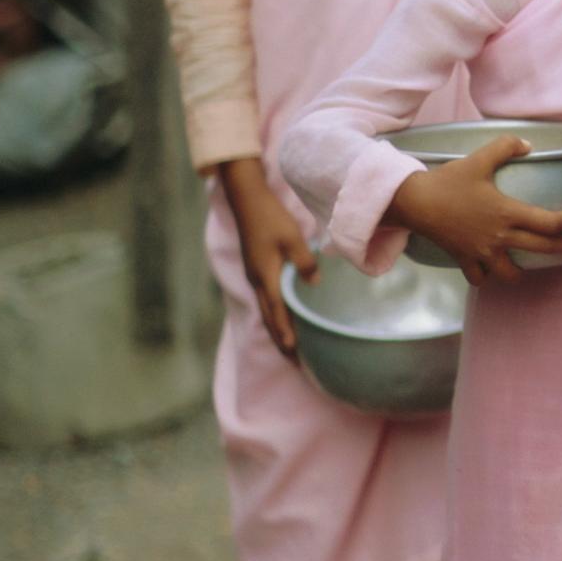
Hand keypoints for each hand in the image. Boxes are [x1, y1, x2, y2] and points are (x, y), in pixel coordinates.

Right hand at [219, 159, 315, 356]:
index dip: (285, 333)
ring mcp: (254, 274)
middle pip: (268, 317)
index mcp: (264, 277)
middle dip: (280, 338)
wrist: (247, 200)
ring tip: (288, 345)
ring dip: (276, 327)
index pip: (276, 313)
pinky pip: (265, 298)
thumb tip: (314, 285)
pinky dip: (273, 313)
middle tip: (293, 359)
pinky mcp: (255, 268)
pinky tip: (282, 315)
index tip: (294, 353)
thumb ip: (304, 263)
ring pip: (265, 308)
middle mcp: (256, 280)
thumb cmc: (271, 218)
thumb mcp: (293, 238)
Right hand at [387, 134, 561, 285]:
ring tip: (528, 261)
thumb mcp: (479, 159)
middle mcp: (499, 236)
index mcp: (507, 212)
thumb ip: (506, 147)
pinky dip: (487, 276)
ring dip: (523, 270)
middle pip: (543, 249)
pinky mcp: (464, 259)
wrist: (414, 201)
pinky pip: (480, 278)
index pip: (550, 223)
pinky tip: (491, 268)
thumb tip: (529, 145)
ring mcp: (482, 252)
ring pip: (511, 274)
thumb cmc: (448, 181)